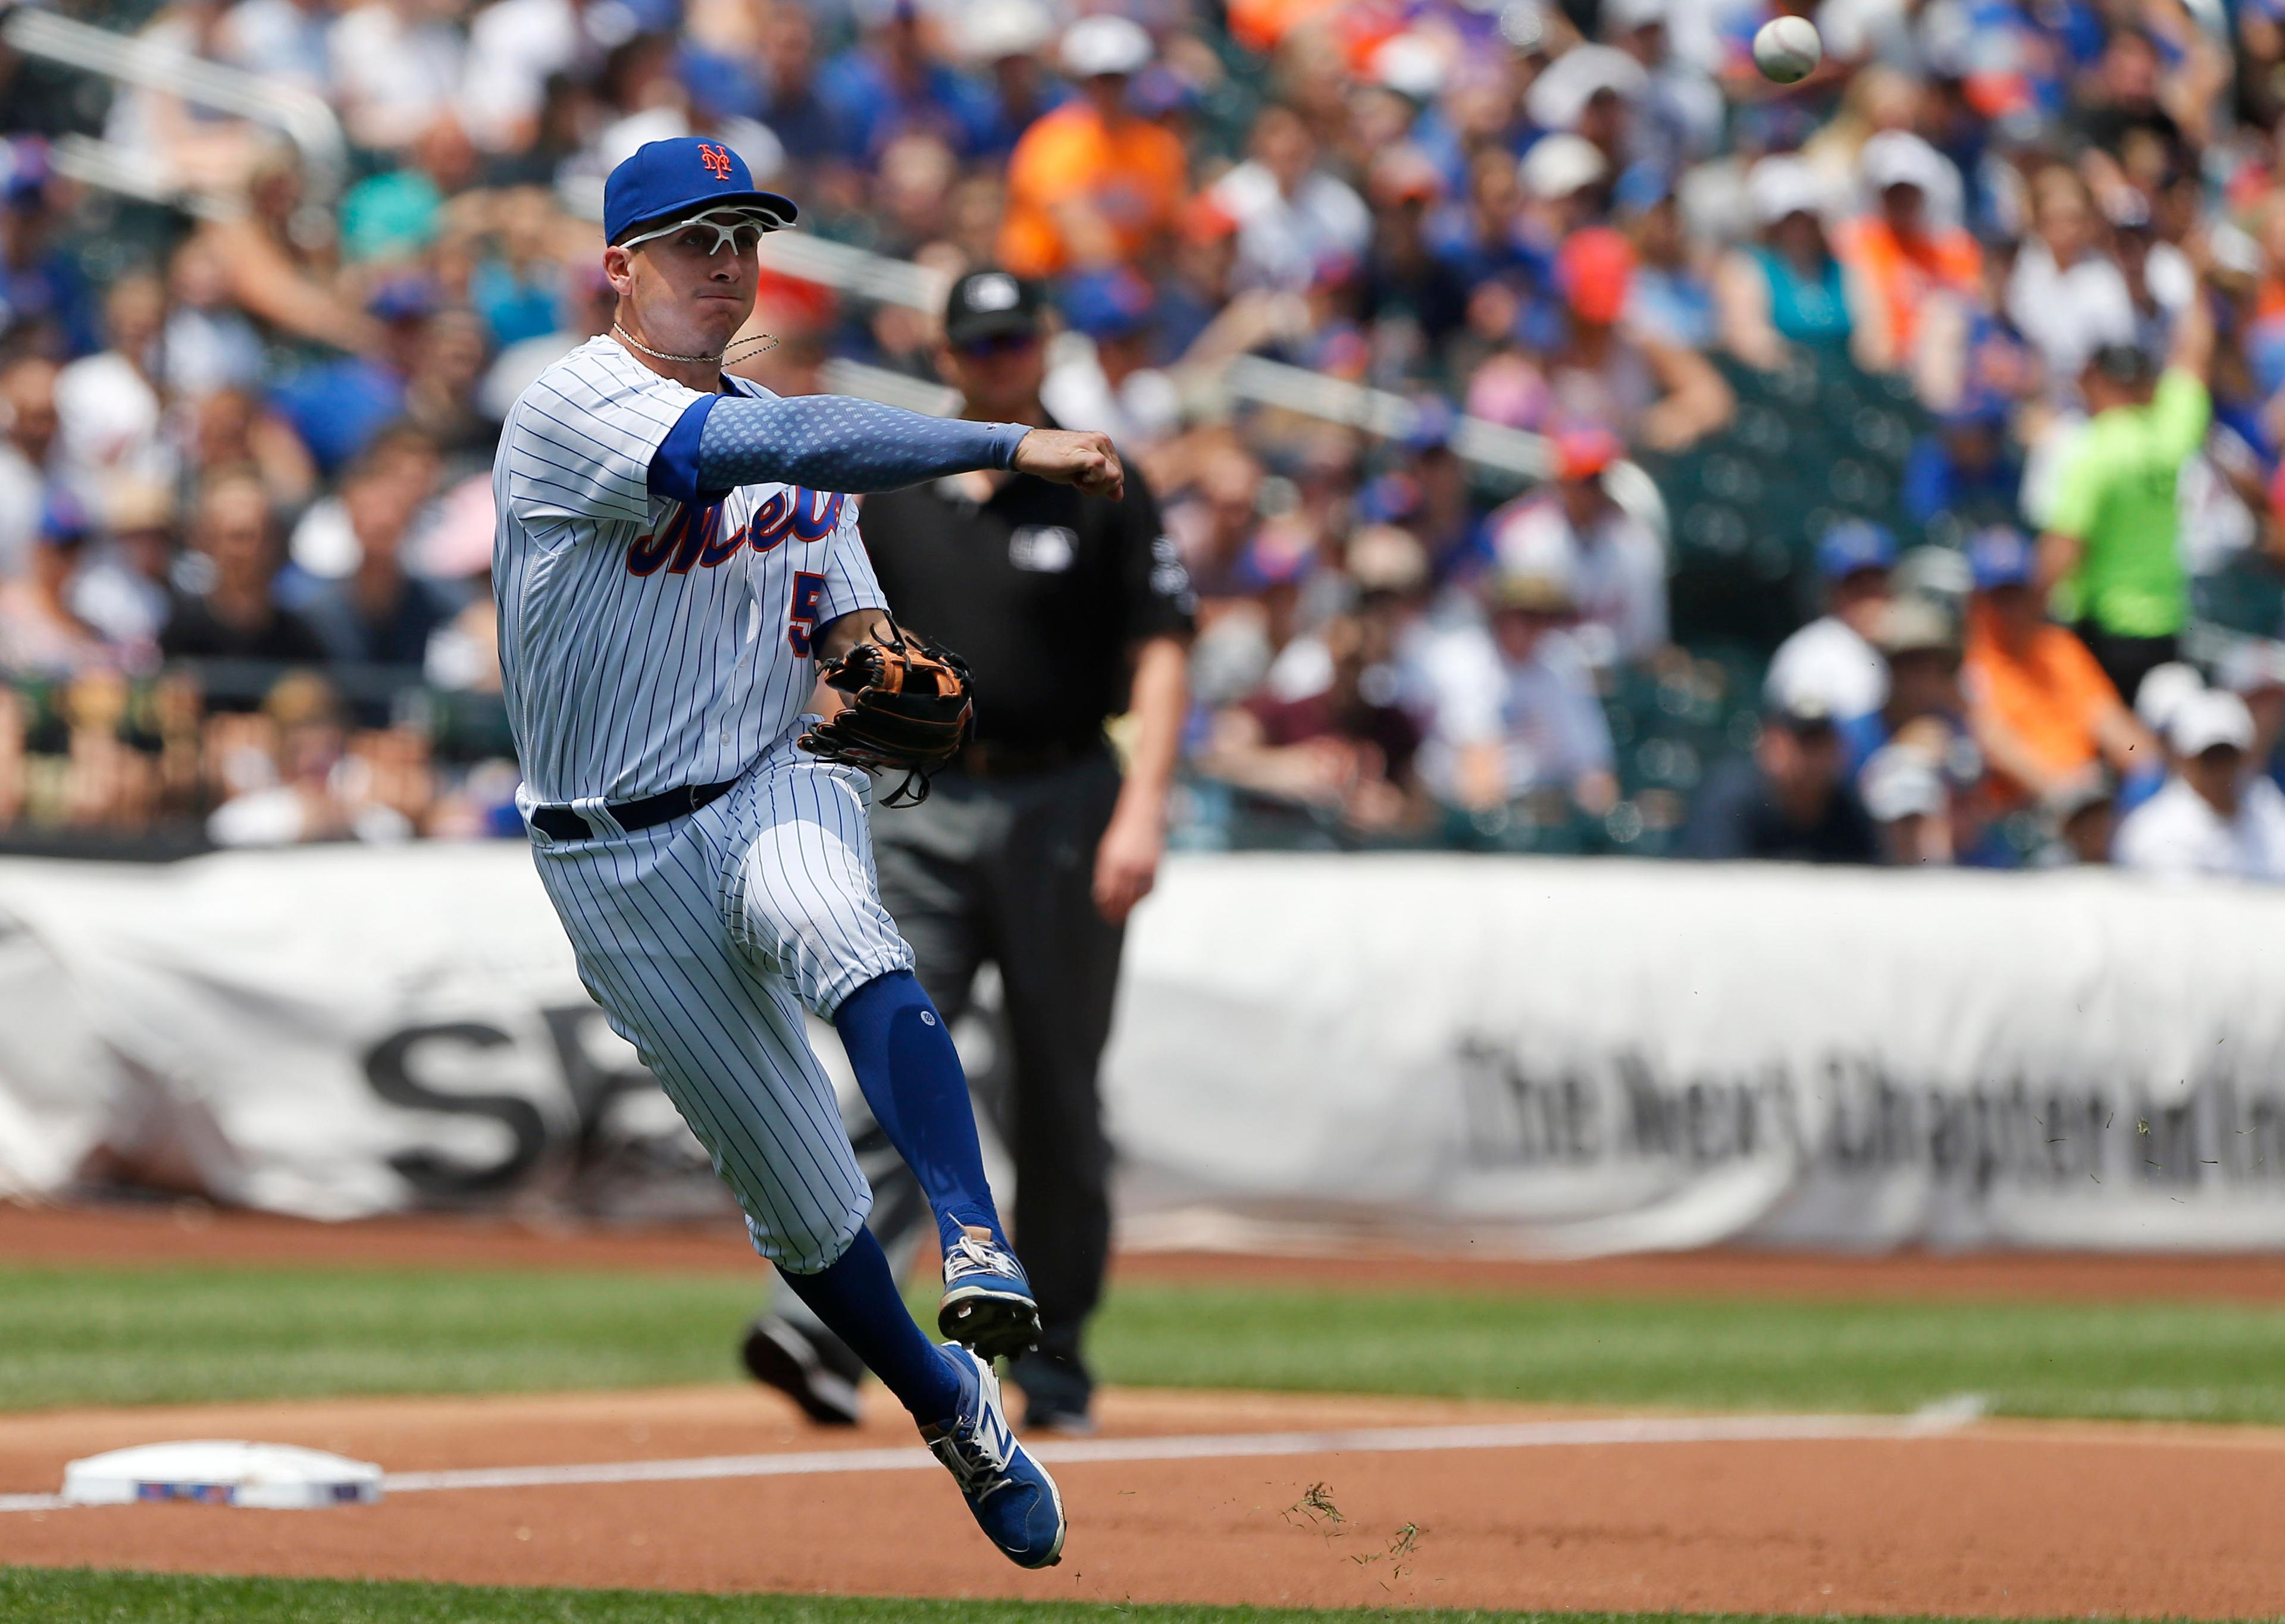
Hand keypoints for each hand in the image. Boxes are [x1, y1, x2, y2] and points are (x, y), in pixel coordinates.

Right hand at [1013, 428, 1124, 499]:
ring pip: (1114, 478)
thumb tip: (1119, 496)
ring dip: (1094, 487)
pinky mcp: (1085, 453)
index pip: (1118, 474)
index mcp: (1103, 442)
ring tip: (1076, 477)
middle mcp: (1101, 440)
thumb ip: (1101, 482)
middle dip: (1099, 488)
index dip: (1102, 486)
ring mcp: (1094, 445)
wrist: (1026, 449)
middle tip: (1077, 480)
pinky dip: (1091, 483)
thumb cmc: (1051, 460)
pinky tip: (1075, 479)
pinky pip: (1103, 472)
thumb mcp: (1080, 473)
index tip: (1082, 479)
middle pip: (1118, 478)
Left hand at [1092, 803, 1162, 923]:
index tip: (1105, 916)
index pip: (1107, 896)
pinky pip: (1148, 891)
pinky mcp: (1155, 869)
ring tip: (1124, 912)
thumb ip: (1104, 875)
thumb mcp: (1106, 854)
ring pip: (1137, 899)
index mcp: (1111, 865)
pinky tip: (1136, 898)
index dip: (1105, 910)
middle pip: (1122, 901)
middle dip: (1117, 914)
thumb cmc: (1121, 837)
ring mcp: (1143, 869)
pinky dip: (1141, 897)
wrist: (1142, 818)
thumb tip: (1102, 898)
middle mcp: (1127, 869)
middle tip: (1113, 921)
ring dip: (1130, 908)